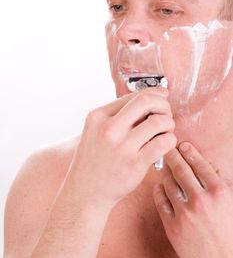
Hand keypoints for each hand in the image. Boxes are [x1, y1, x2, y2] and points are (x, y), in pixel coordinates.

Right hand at [72, 88, 175, 207]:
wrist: (85, 192)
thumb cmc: (95, 159)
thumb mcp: (96, 130)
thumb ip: (117, 115)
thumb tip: (150, 100)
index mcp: (98, 116)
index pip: (133, 95)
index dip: (153, 93)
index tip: (163, 96)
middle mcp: (109, 128)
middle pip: (146, 102)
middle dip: (163, 104)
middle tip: (166, 113)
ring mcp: (122, 147)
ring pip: (159, 122)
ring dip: (169, 124)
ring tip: (166, 131)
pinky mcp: (135, 164)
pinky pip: (163, 143)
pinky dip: (170, 140)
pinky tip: (165, 144)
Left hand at [153, 142, 232, 257]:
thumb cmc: (230, 231)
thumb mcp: (232, 201)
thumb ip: (221, 182)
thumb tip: (208, 165)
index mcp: (218, 192)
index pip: (200, 164)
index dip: (189, 151)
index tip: (183, 145)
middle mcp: (200, 200)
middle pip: (180, 169)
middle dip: (172, 156)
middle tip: (168, 149)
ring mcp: (185, 213)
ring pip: (168, 183)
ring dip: (166, 173)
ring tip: (165, 169)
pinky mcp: (172, 226)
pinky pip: (160, 202)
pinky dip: (159, 191)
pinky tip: (160, 187)